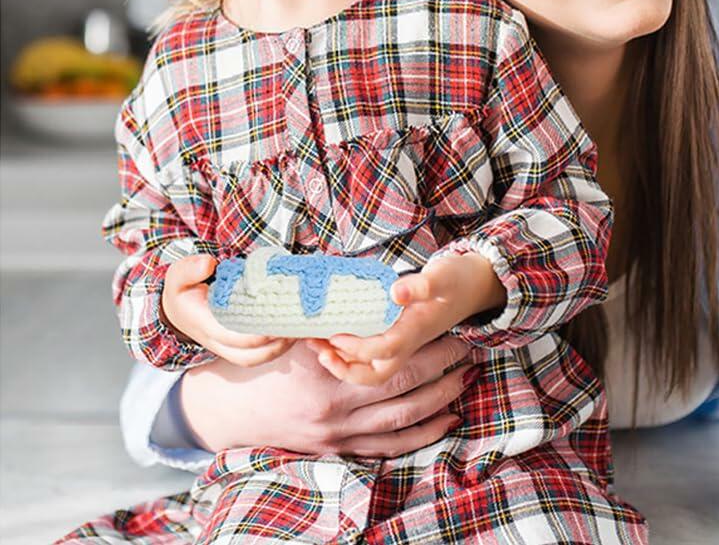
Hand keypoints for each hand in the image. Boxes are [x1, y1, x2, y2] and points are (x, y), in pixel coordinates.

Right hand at [162, 254, 291, 366]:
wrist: (177, 310)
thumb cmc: (182, 290)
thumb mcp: (178, 276)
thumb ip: (190, 269)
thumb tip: (209, 264)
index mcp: (204, 324)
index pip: (230, 337)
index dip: (253, 335)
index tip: (274, 324)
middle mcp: (216, 341)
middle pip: (248, 355)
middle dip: (273, 345)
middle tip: (296, 327)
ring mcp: (226, 347)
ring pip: (255, 358)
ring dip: (278, 349)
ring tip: (299, 331)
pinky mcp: (236, 346)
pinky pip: (257, 355)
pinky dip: (276, 349)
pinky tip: (292, 334)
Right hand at [180, 335, 474, 456]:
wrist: (228, 412)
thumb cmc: (260, 364)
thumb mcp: (291, 333)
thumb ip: (327, 315)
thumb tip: (363, 285)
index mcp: (328, 373)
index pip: (392, 359)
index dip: (426, 346)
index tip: (450, 326)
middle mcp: (338, 409)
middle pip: (406, 389)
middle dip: (443, 370)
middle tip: (470, 351)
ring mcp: (339, 435)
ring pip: (403, 421)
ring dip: (440, 401)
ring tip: (466, 382)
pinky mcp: (338, 451)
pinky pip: (388, 448)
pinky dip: (420, 436)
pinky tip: (445, 421)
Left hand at [310, 252, 503, 386]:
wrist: (477, 286)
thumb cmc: (458, 279)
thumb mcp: (442, 276)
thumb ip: (420, 285)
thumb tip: (395, 291)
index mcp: (416, 331)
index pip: (383, 350)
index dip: (357, 348)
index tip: (334, 334)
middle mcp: (408, 343)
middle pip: (374, 375)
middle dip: (343, 368)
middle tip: (317, 348)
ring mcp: (403, 343)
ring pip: (370, 368)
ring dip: (342, 360)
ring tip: (316, 342)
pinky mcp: (399, 336)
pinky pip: (371, 353)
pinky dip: (349, 350)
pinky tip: (332, 333)